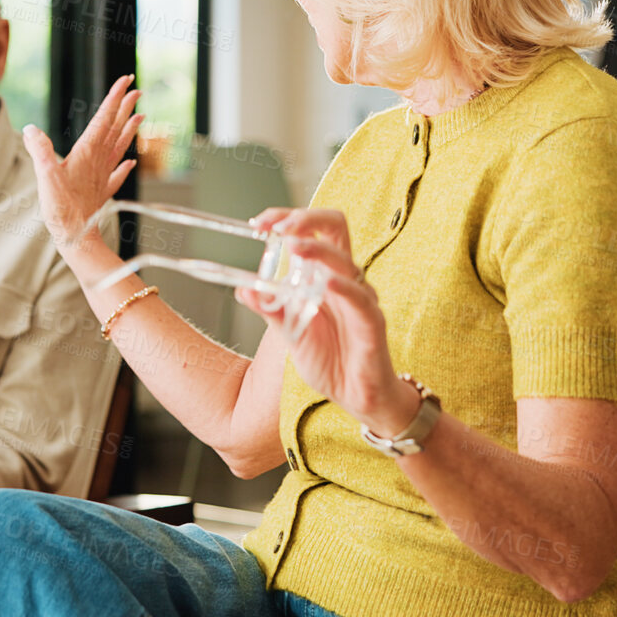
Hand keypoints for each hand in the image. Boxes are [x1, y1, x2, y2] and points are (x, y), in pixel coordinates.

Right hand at [21, 74, 141, 252]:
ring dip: (129, 130)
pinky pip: (117, 175)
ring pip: (119, 147)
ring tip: (141, 117)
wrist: (77, 239)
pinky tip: (131, 163)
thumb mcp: (45, 177)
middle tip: (136, 89)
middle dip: (125, 107)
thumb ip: (39, 151)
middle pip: (115, 128)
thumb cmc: (61, 210)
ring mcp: (102, 176)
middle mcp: (99, 161)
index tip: (126, 81)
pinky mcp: (102, 192)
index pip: (103, 118)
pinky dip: (125, 166)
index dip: (114, 98)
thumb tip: (30, 129)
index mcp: (87, 152)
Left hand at [236, 208, 418, 436]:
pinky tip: (326, 282)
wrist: (356, 398)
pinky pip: (360, 299)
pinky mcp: (372, 322)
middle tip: (278, 226)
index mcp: (324, 275)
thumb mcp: (290, 333)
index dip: (289, 218)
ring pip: (344, 261)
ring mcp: (360, 298)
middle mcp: (344, 279)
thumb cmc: (330, 361)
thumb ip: (271, 310)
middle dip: (306, 219)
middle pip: (335, 229)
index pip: (313, 230)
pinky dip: (343, 287)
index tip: (261, 222)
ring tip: (292, 245)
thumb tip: (244, 289)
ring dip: (317, 249)